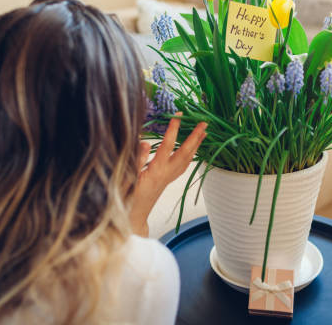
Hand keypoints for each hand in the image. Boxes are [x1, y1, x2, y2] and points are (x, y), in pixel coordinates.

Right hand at [130, 113, 206, 235]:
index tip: (178, 115)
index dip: (173, 129)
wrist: (133, 217)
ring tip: (204, 132)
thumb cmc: (127, 198)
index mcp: (156, 171)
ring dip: (196, 145)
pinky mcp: (167, 180)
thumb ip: (136, 160)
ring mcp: (169, 177)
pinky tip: (192, 149)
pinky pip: (183, 165)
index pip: (167, 145)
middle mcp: (166, 174)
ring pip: (187, 159)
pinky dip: (190, 154)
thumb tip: (145, 142)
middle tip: (204, 123)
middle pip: (185, 152)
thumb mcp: (127, 178)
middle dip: (195, 137)